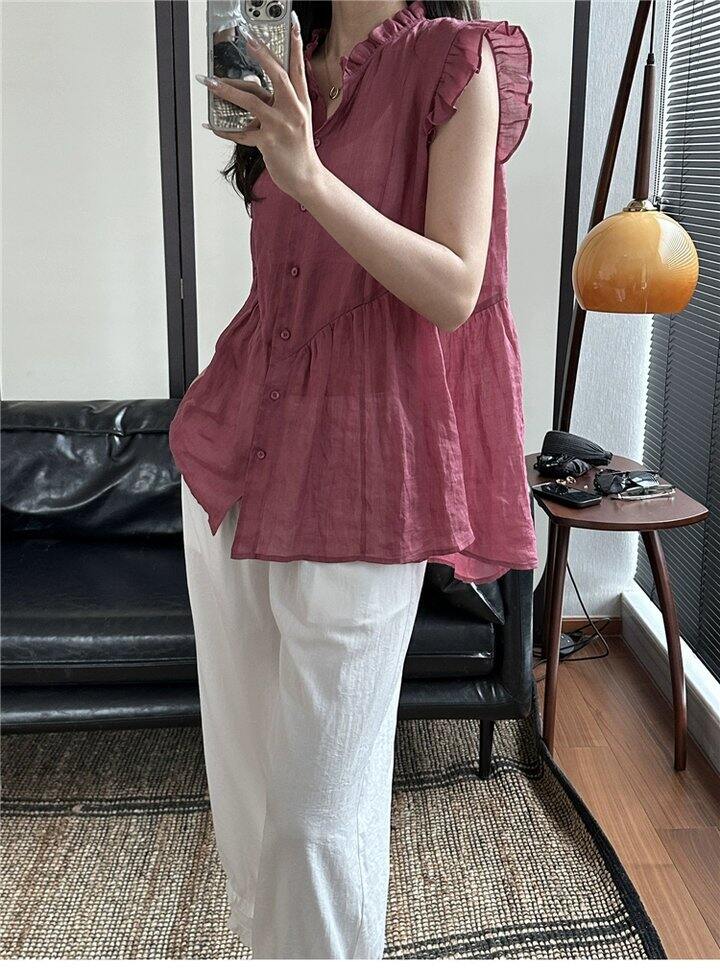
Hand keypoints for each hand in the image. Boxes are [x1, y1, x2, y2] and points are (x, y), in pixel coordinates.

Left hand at [197, 12, 323, 202]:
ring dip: (226, 89)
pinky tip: (211, 125)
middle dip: (260, 55)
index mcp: (301, 102)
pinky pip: (241, 132)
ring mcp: (280, 126)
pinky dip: (224, 129)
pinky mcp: (268, 143)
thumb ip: (277, 102)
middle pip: (276, 76)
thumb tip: (250, 87)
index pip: (298, 67)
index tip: (290, 22)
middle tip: (246, 38)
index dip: (295, 44)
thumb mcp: (295, 120)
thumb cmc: (298, 148)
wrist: (305, 177)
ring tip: (208, 82)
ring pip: (250, 101)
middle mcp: (293, 110)